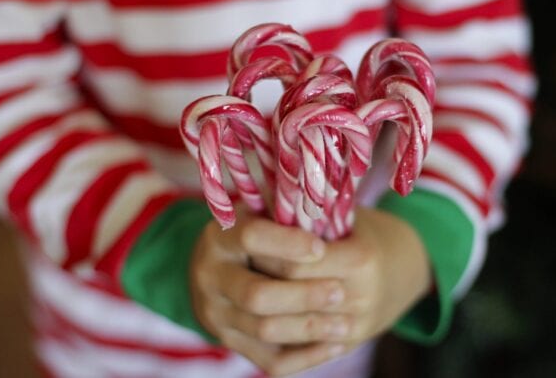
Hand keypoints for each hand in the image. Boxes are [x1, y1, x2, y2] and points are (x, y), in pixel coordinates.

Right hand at [190, 210, 351, 376]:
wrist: (218, 269)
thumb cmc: (258, 232)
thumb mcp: (264, 211)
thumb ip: (286, 208)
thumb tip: (318, 195)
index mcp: (219, 237)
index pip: (250, 238)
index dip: (287, 243)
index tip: (320, 247)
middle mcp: (209, 276)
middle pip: (256, 295)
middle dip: (302, 296)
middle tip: (340, 292)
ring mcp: (216, 314)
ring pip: (265, 330)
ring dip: (309, 328)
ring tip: (346, 324)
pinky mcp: (230, 343)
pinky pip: (270, 360)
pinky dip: (305, 356)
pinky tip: (334, 345)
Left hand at [253, 207, 431, 352]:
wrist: (406, 268)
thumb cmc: (364, 232)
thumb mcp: (343, 214)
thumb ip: (307, 213)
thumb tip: (257, 203)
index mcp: (360, 259)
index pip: (292, 264)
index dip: (263, 253)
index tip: (245, 239)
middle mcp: (359, 297)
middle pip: (284, 296)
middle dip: (254, 279)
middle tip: (239, 264)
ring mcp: (353, 329)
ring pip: (282, 332)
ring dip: (252, 311)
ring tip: (239, 290)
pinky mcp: (344, 348)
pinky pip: (292, 360)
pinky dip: (268, 343)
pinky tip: (254, 320)